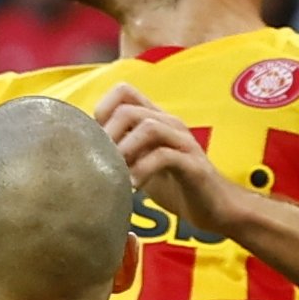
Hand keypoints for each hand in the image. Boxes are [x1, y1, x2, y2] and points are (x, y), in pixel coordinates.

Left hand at [94, 83, 239, 237]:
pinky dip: (142, 171)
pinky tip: (132, 188)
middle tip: (98, 162)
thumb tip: (81, 153)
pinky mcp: (193, 165)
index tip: (93, 140)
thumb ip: (119, 152)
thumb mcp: (140, 163)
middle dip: (106, 135)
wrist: (217, 208)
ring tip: (113, 174)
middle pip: (128, 109)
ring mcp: (183, 142)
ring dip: (124, 151)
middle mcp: (169, 123)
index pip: (123, 91)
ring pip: (148, 128)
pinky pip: (164, 157)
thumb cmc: (175, 185)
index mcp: (155, 118)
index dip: (101, 110)